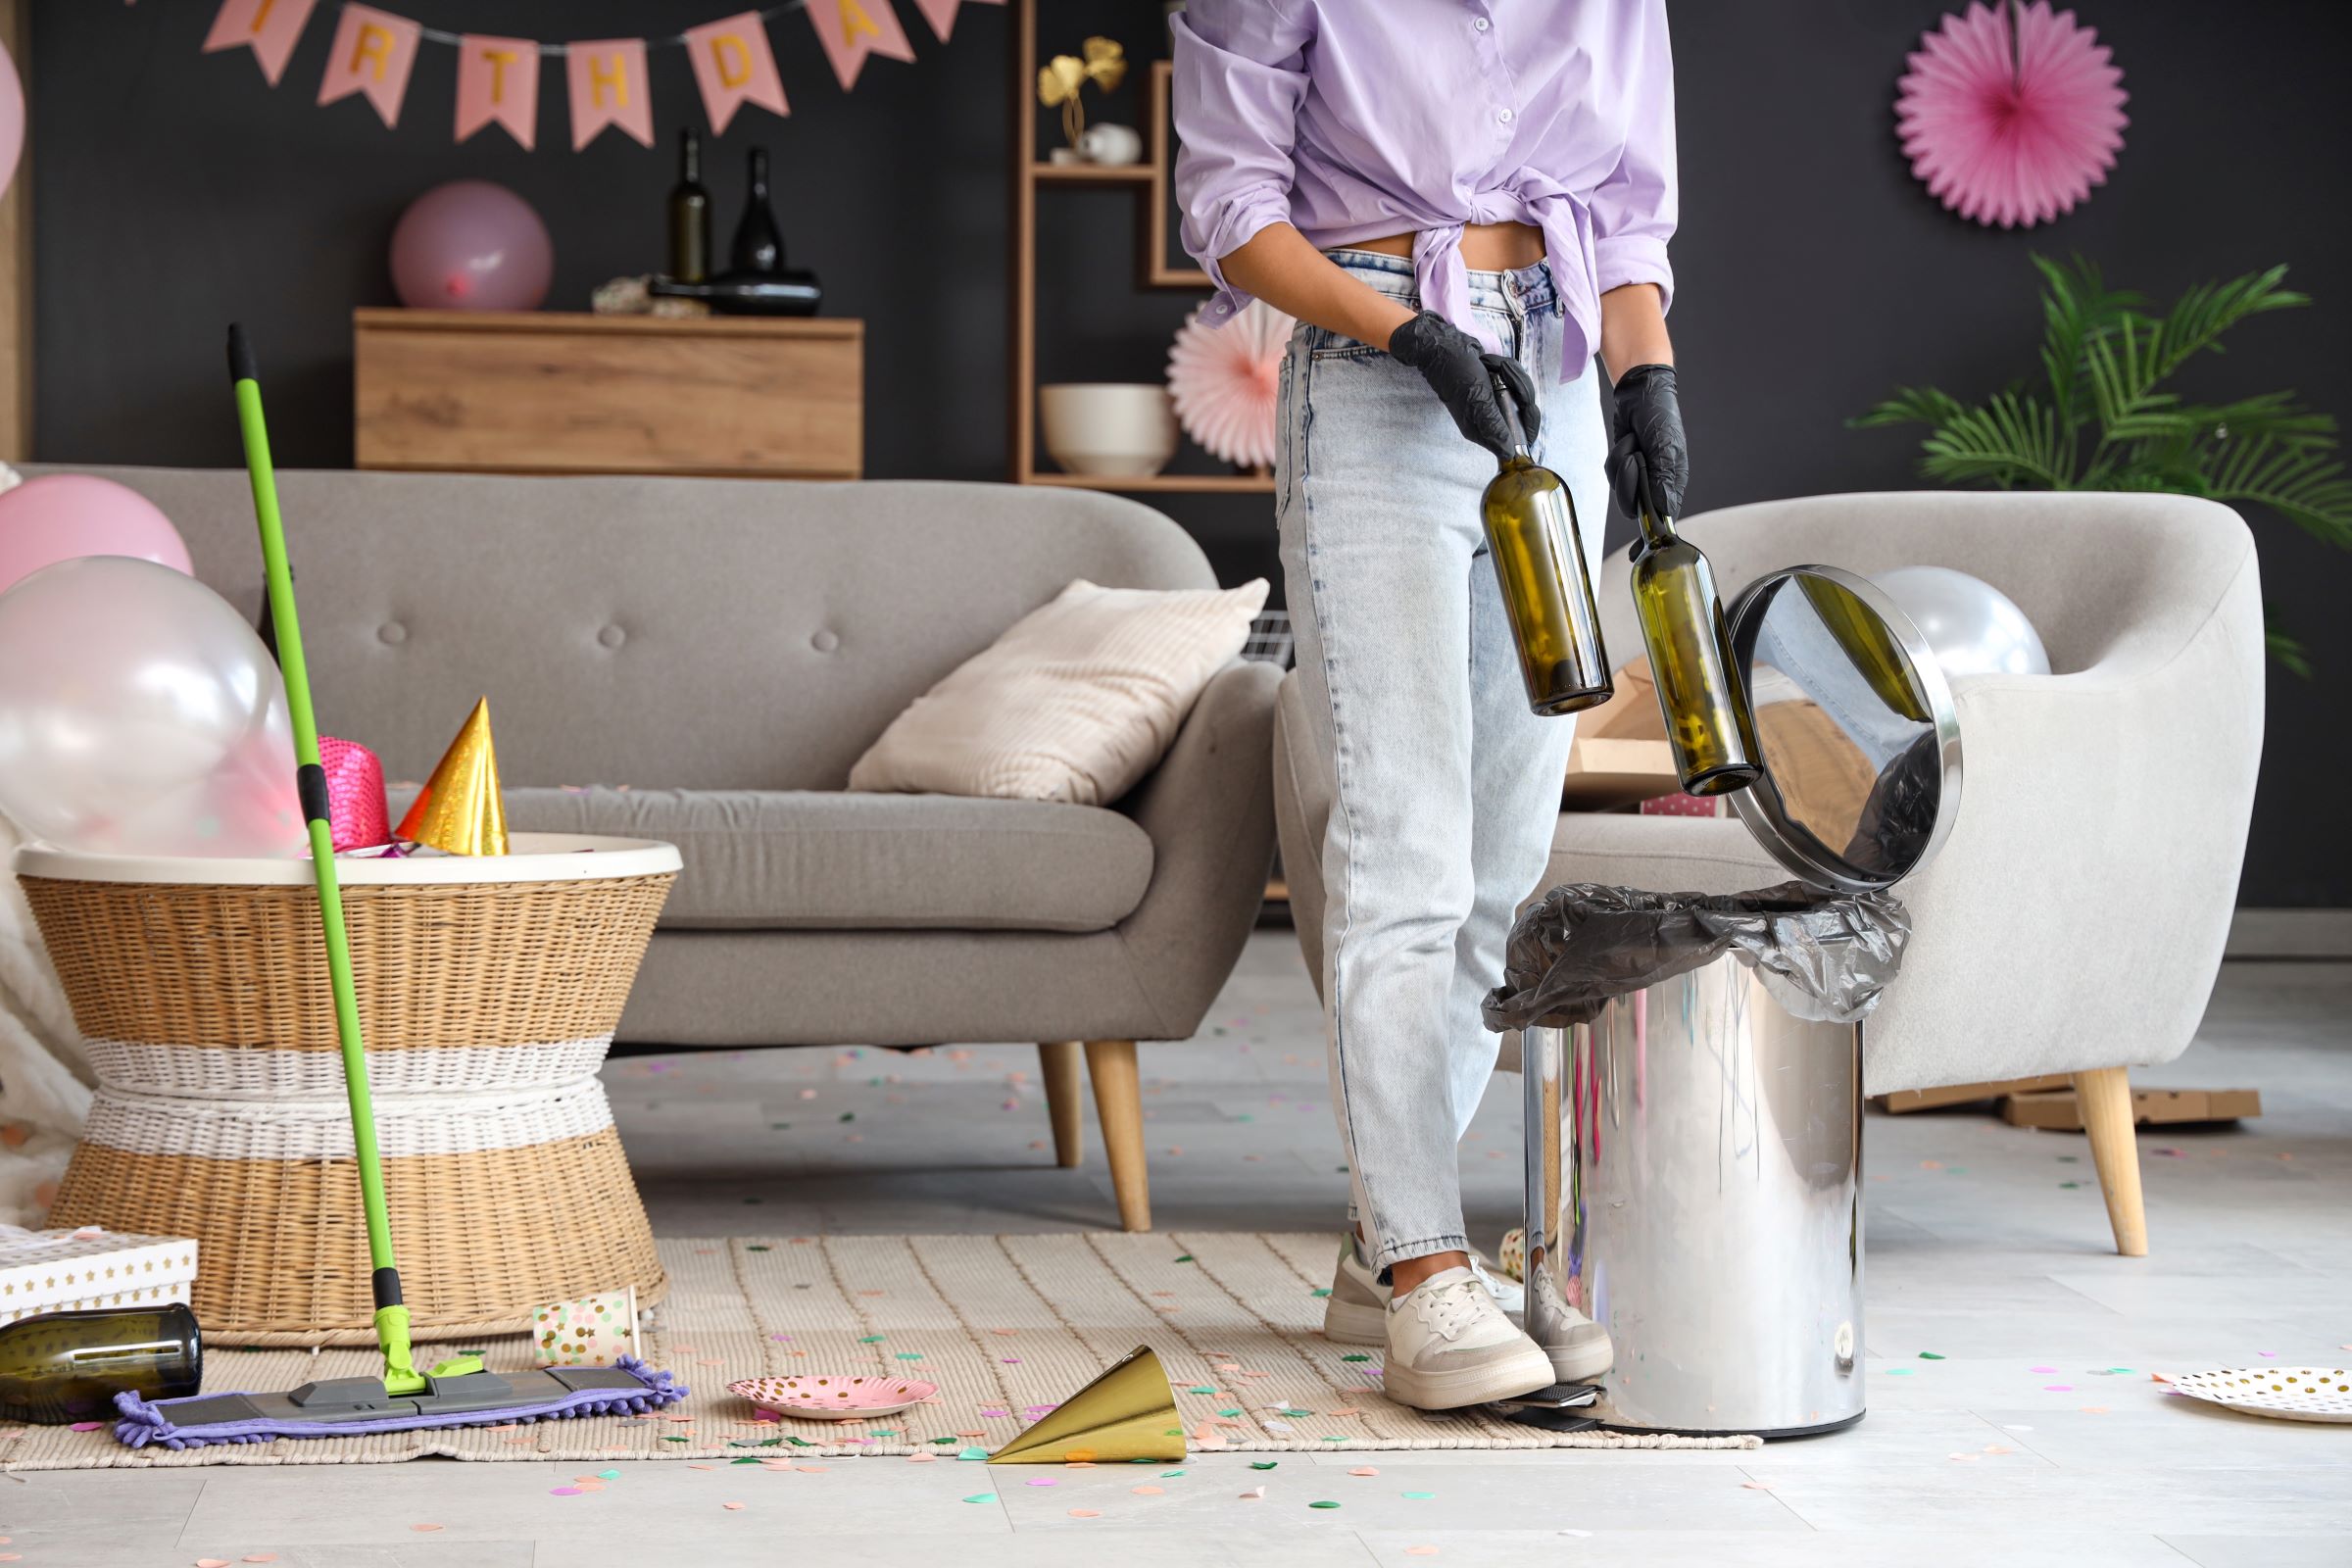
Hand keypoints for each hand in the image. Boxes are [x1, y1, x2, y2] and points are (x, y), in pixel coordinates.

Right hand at [1386, 310, 1540, 462]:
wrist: (1444, 348)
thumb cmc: (1459, 375)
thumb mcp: (1478, 402)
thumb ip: (1494, 427)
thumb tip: (1508, 453)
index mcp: (1482, 430)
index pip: (1515, 437)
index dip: (1526, 422)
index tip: (1524, 402)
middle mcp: (1488, 418)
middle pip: (1521, 412)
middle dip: (1517, 389)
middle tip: (1501, 375)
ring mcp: (1492, 401)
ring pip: (1520, 392)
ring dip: (1510, 375)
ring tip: (1494, 367)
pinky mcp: (1493, 386)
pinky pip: (1512, 380)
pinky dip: (1505, 369)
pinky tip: (1492, 365)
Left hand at [1605, 363, 1687, 519]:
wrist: (1639, 393)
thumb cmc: (1658, 415)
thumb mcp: (1664, 445)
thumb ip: (1663, 478)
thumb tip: (1665, 508)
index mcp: (1674, 479)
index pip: (1662, 511)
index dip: (1649, 515)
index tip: (1640, 512)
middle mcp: (1657, 481)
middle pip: (1634, 504)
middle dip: (1629, 480)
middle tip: (1636, 456)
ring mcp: (1639, 474)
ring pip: (1620, 487)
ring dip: (1622, 461)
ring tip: (1633, 442)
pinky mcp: (1623, 466)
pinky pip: (1612, 472)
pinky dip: (1616, 455)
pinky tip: (1627, 440)